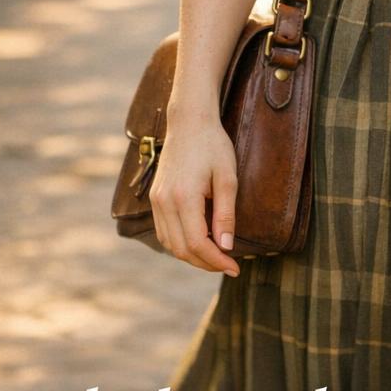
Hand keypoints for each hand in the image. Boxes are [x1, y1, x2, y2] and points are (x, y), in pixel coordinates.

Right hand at [149, 104, 240, 275]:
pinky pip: (164, 232)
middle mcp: (164, 202)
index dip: (216, 261)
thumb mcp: (227, 178)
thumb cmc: (213, 146)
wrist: (188, 123)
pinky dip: (180, 243)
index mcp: (183, 198)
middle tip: (228, 265)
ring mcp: (156, 201)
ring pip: (170, 244)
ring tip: (216, 256)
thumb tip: (226, 246)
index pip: (197, 243)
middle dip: (205, 263)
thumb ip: (226, 214)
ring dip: (192, 256)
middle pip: (181, 249)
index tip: (235, 268)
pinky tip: (199, 241)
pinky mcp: (155, 198)